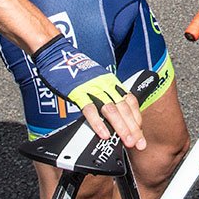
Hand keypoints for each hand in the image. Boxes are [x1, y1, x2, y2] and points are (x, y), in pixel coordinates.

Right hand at [32, 35, 146, 148]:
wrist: (58, 55)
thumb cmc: (76, 70)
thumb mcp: (97, 79)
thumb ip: (105, 95)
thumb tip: (113, 116)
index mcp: (111, 82)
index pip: (130, 102)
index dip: (136, 119)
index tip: (140, 134)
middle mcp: (105, 84)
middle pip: (124, 108)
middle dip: (133, 128)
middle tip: (139, 143)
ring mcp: (92, 88)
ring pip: (111, 109)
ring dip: (121, 127)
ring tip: (127, 141)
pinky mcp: (78, 92)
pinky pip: (90, 109)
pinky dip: (98, 123)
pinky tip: (104, 134)